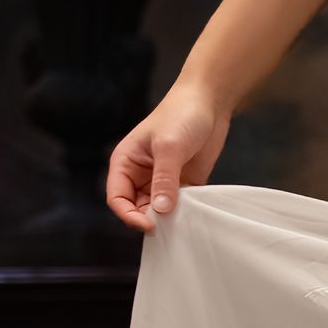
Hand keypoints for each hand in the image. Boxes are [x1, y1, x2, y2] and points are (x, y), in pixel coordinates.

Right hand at [105, 82, 231, 234]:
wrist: (209, 101)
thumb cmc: (181, 114)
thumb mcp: (170, 147)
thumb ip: (164, 179)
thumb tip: (161, 211)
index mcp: (125, 163)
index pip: (117, 198)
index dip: (129, 215)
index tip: (149, 225)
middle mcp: (140, 174)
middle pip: (137, 208)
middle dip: (149, 219)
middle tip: (168, 226)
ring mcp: (162, 180)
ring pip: (158, 210)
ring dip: (168, 219)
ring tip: (181, 221)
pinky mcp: (183, 183)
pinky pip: (179, 206)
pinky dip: (184, 213)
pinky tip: (194, 214)